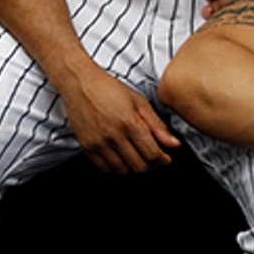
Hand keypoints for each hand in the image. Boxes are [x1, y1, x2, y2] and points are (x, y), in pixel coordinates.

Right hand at [57, 68, 179, 173]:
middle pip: (139, 166)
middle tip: (151, 157)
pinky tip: (120, 157)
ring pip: (122, 170)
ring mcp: (98, 142)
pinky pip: (104, 168)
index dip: (163, 160)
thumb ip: (157, 125)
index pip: (152, 154)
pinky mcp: (86, 146)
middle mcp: (113, 135)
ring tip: (136, 156)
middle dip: (150, 165)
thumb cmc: (109, 88)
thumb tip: (174, 144)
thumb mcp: (139, 102)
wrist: (79, 82)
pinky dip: (115, 167)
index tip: (165, 158)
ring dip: (133, 167)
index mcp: (129, 123)